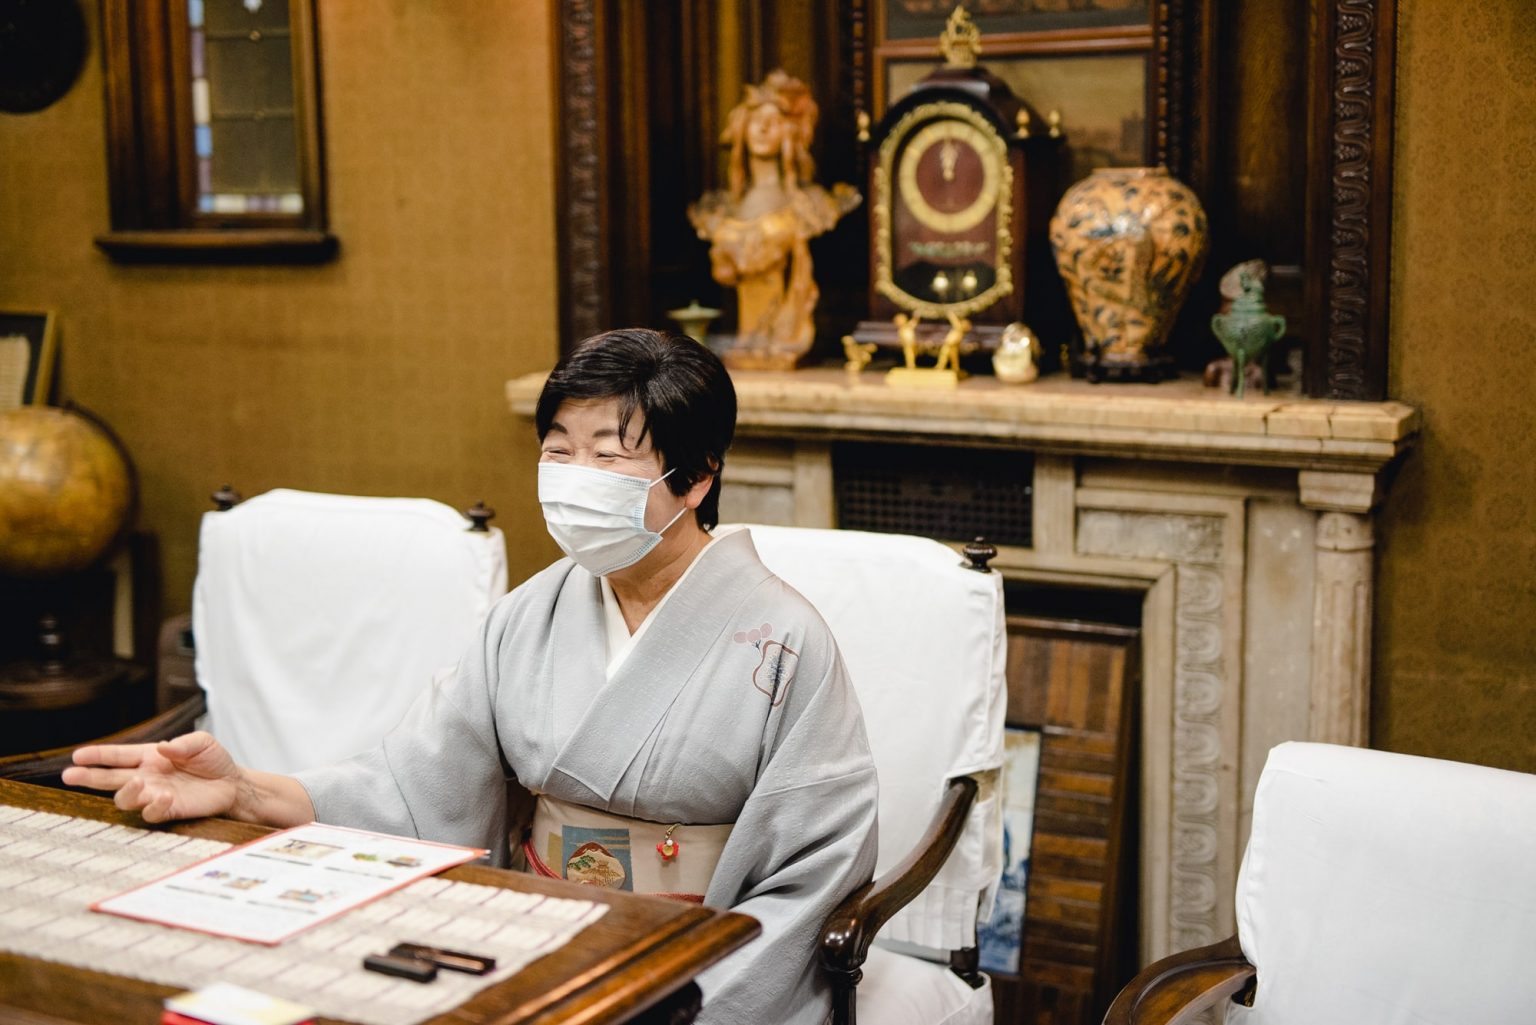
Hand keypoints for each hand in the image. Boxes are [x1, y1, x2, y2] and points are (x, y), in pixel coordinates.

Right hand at [62, 731, 246, 823]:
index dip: (98, 755)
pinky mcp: (168, 810)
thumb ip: (184, 743)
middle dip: (89, 776)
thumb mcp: (202, 742)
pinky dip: (153, 806)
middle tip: (69, 775)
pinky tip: (164, 796)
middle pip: (110, 778)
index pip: (118, 756)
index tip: (77, 755)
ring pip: (125, 798)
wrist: (232, 783)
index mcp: (149, 757)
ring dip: (127, 791)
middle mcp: (146, 776)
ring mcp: (154, 794)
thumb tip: (162, 748)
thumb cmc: (213, 761)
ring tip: (139, 782)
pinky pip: (151, 813)